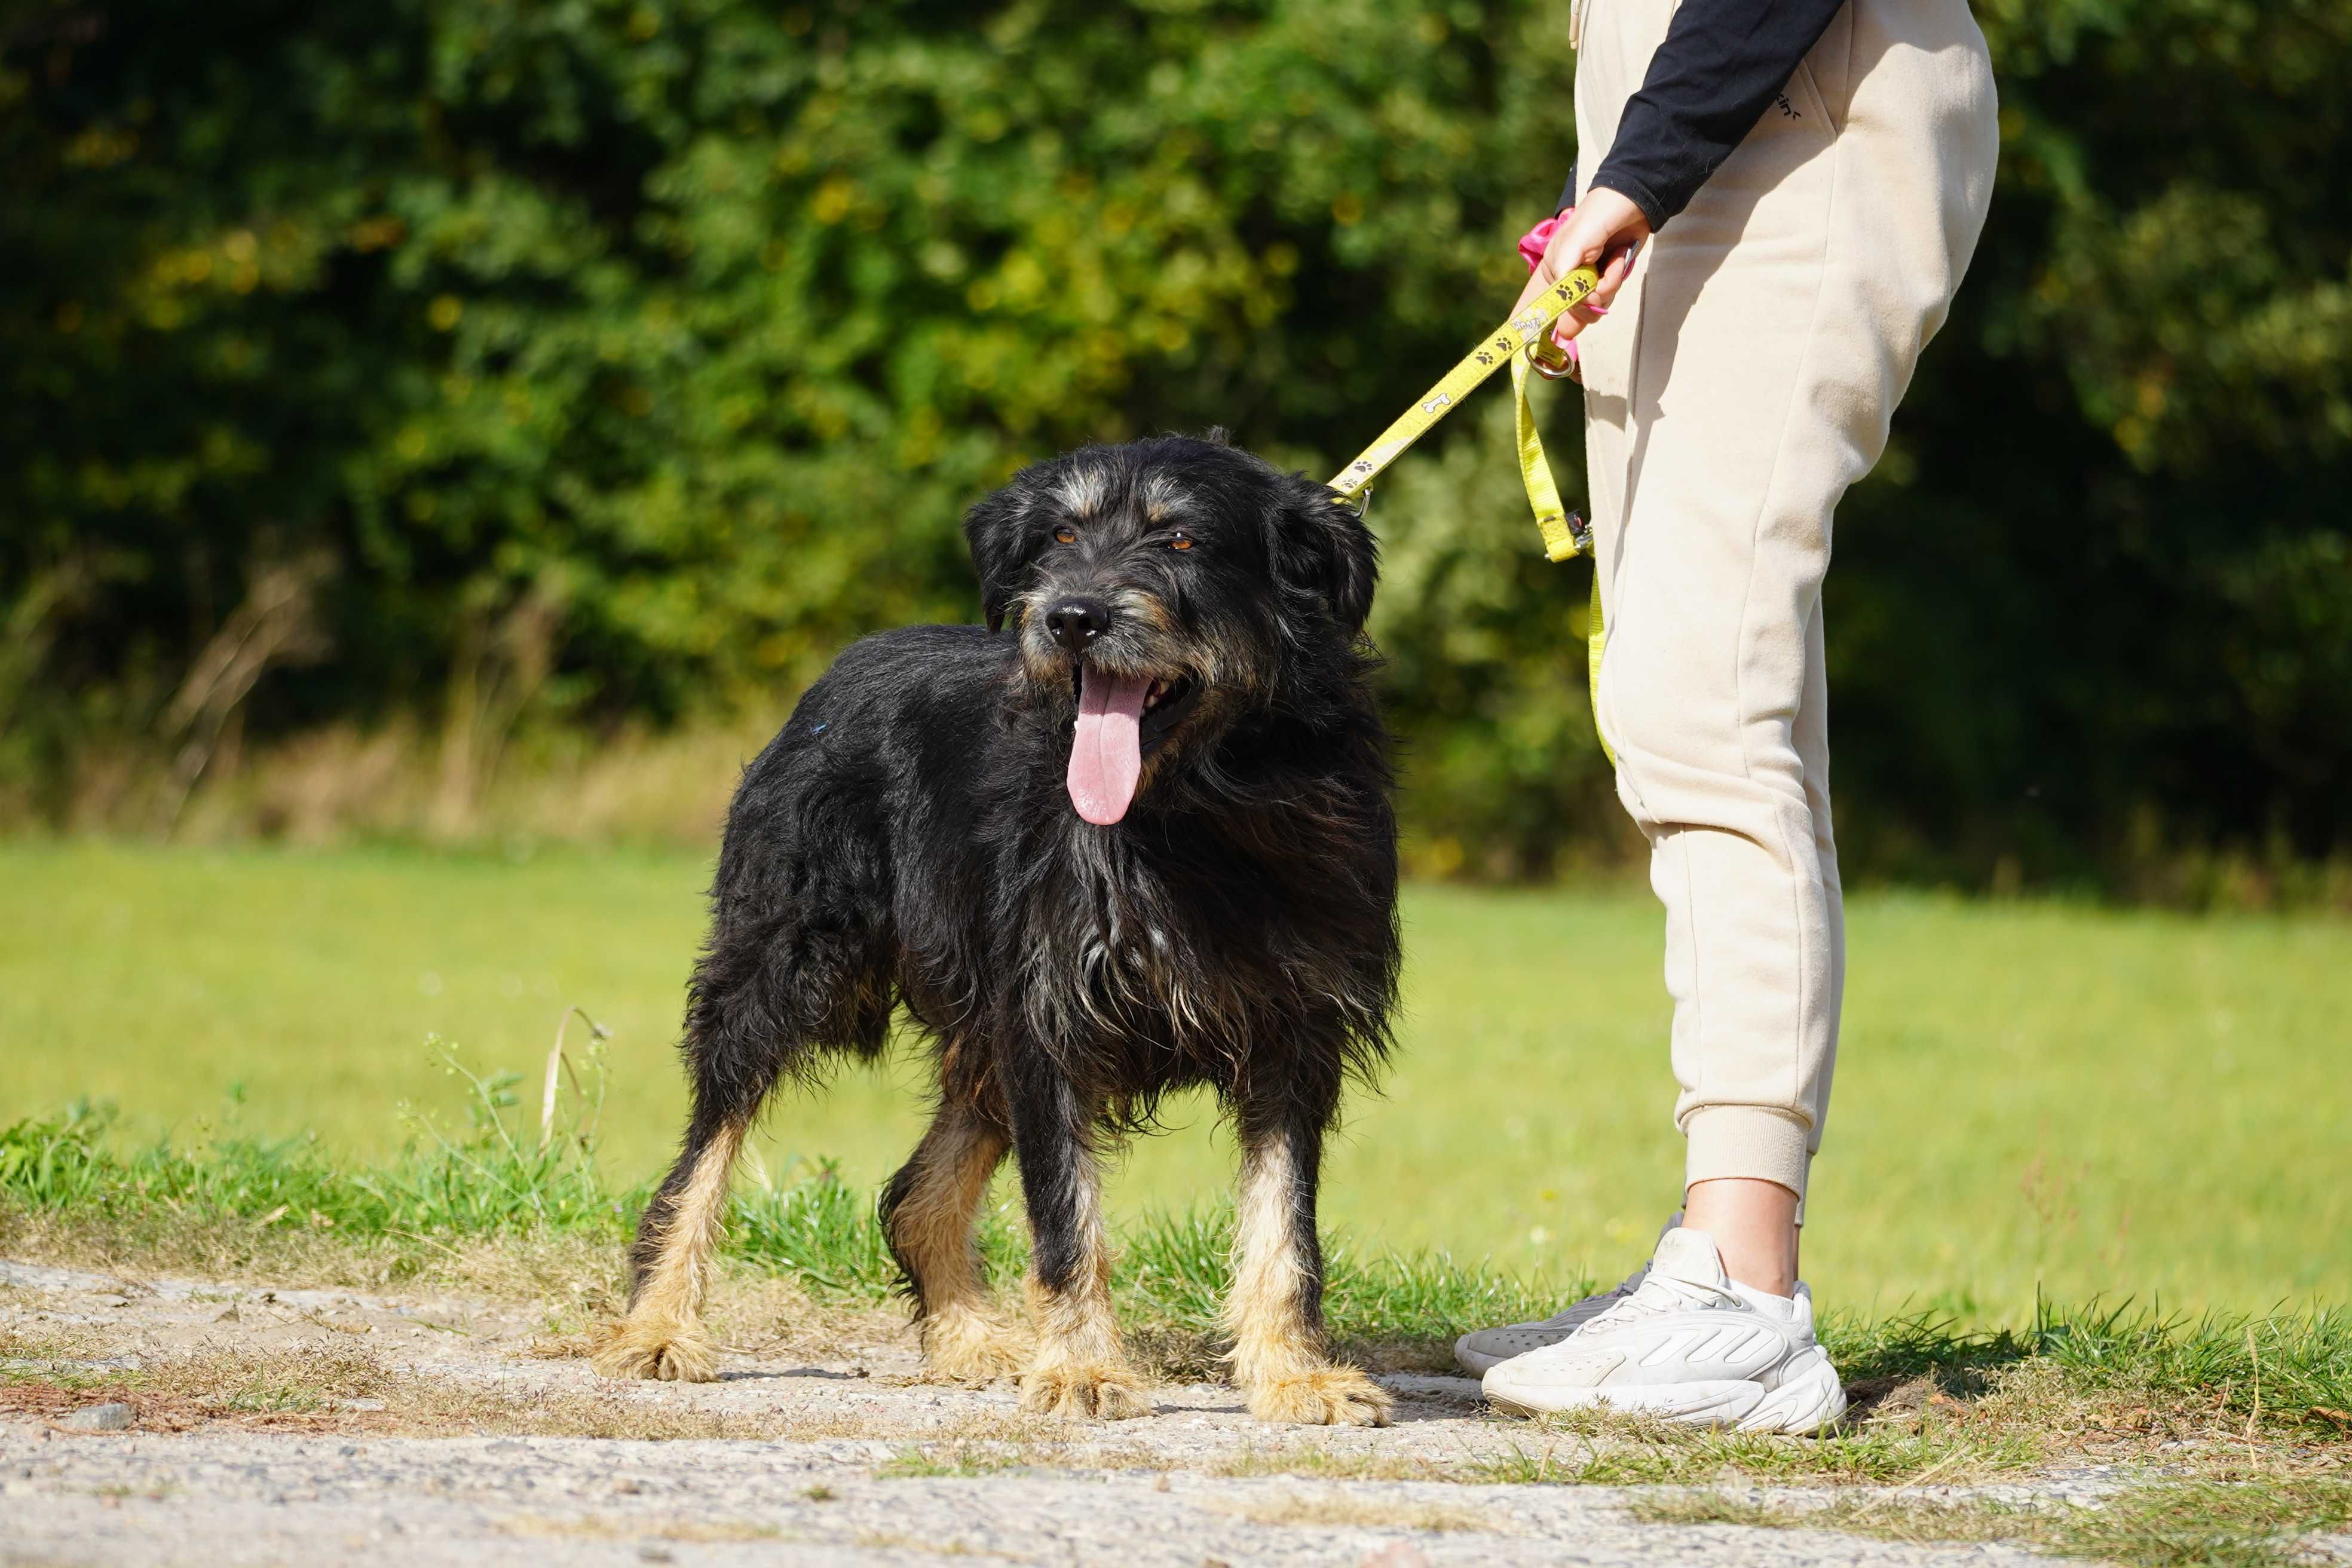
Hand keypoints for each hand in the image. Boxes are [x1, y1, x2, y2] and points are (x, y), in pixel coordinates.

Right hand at [1512, 185, 1650, 346]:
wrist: (1632, 203)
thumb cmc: (1597, 217)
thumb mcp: (1575, 243)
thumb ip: (1566, 276)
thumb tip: (1563, 313)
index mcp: (1550, 272)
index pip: (1532, 309)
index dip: (1531, 331)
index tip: (1532, 351)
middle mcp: (1564, 283)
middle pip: (1567, 319)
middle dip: (1586, 304)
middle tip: (1596, 279)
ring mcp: (1585, 285)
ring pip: (1591, 312)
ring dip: (1606, 287)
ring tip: (1611, 260)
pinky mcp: (1604, 283)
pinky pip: (1607, 301)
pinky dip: (1616, 280)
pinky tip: (1618, 259)